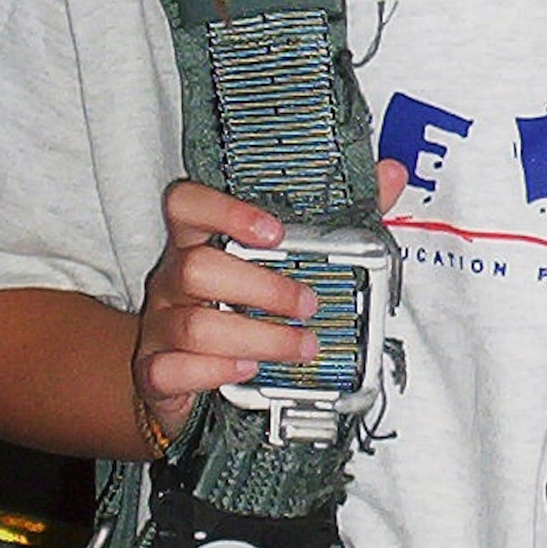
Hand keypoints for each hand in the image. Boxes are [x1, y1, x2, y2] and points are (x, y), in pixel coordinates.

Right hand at [133, 161, 406, 439]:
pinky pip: (171, 369)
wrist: (188, 373)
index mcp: (198, 240)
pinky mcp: (156, 370)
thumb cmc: (240, 306)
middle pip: (197, 267)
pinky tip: (249, 370)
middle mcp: (173, 278)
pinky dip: (215, 371)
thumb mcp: (284, 261)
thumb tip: (390, 174)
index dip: (224, 211)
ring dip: (258, 337)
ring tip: (303, 347)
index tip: (274, 232)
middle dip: (263, 288)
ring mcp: (160, 324)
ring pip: (195, 324)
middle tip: (310, 304)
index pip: (186, 204)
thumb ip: (338, 218)